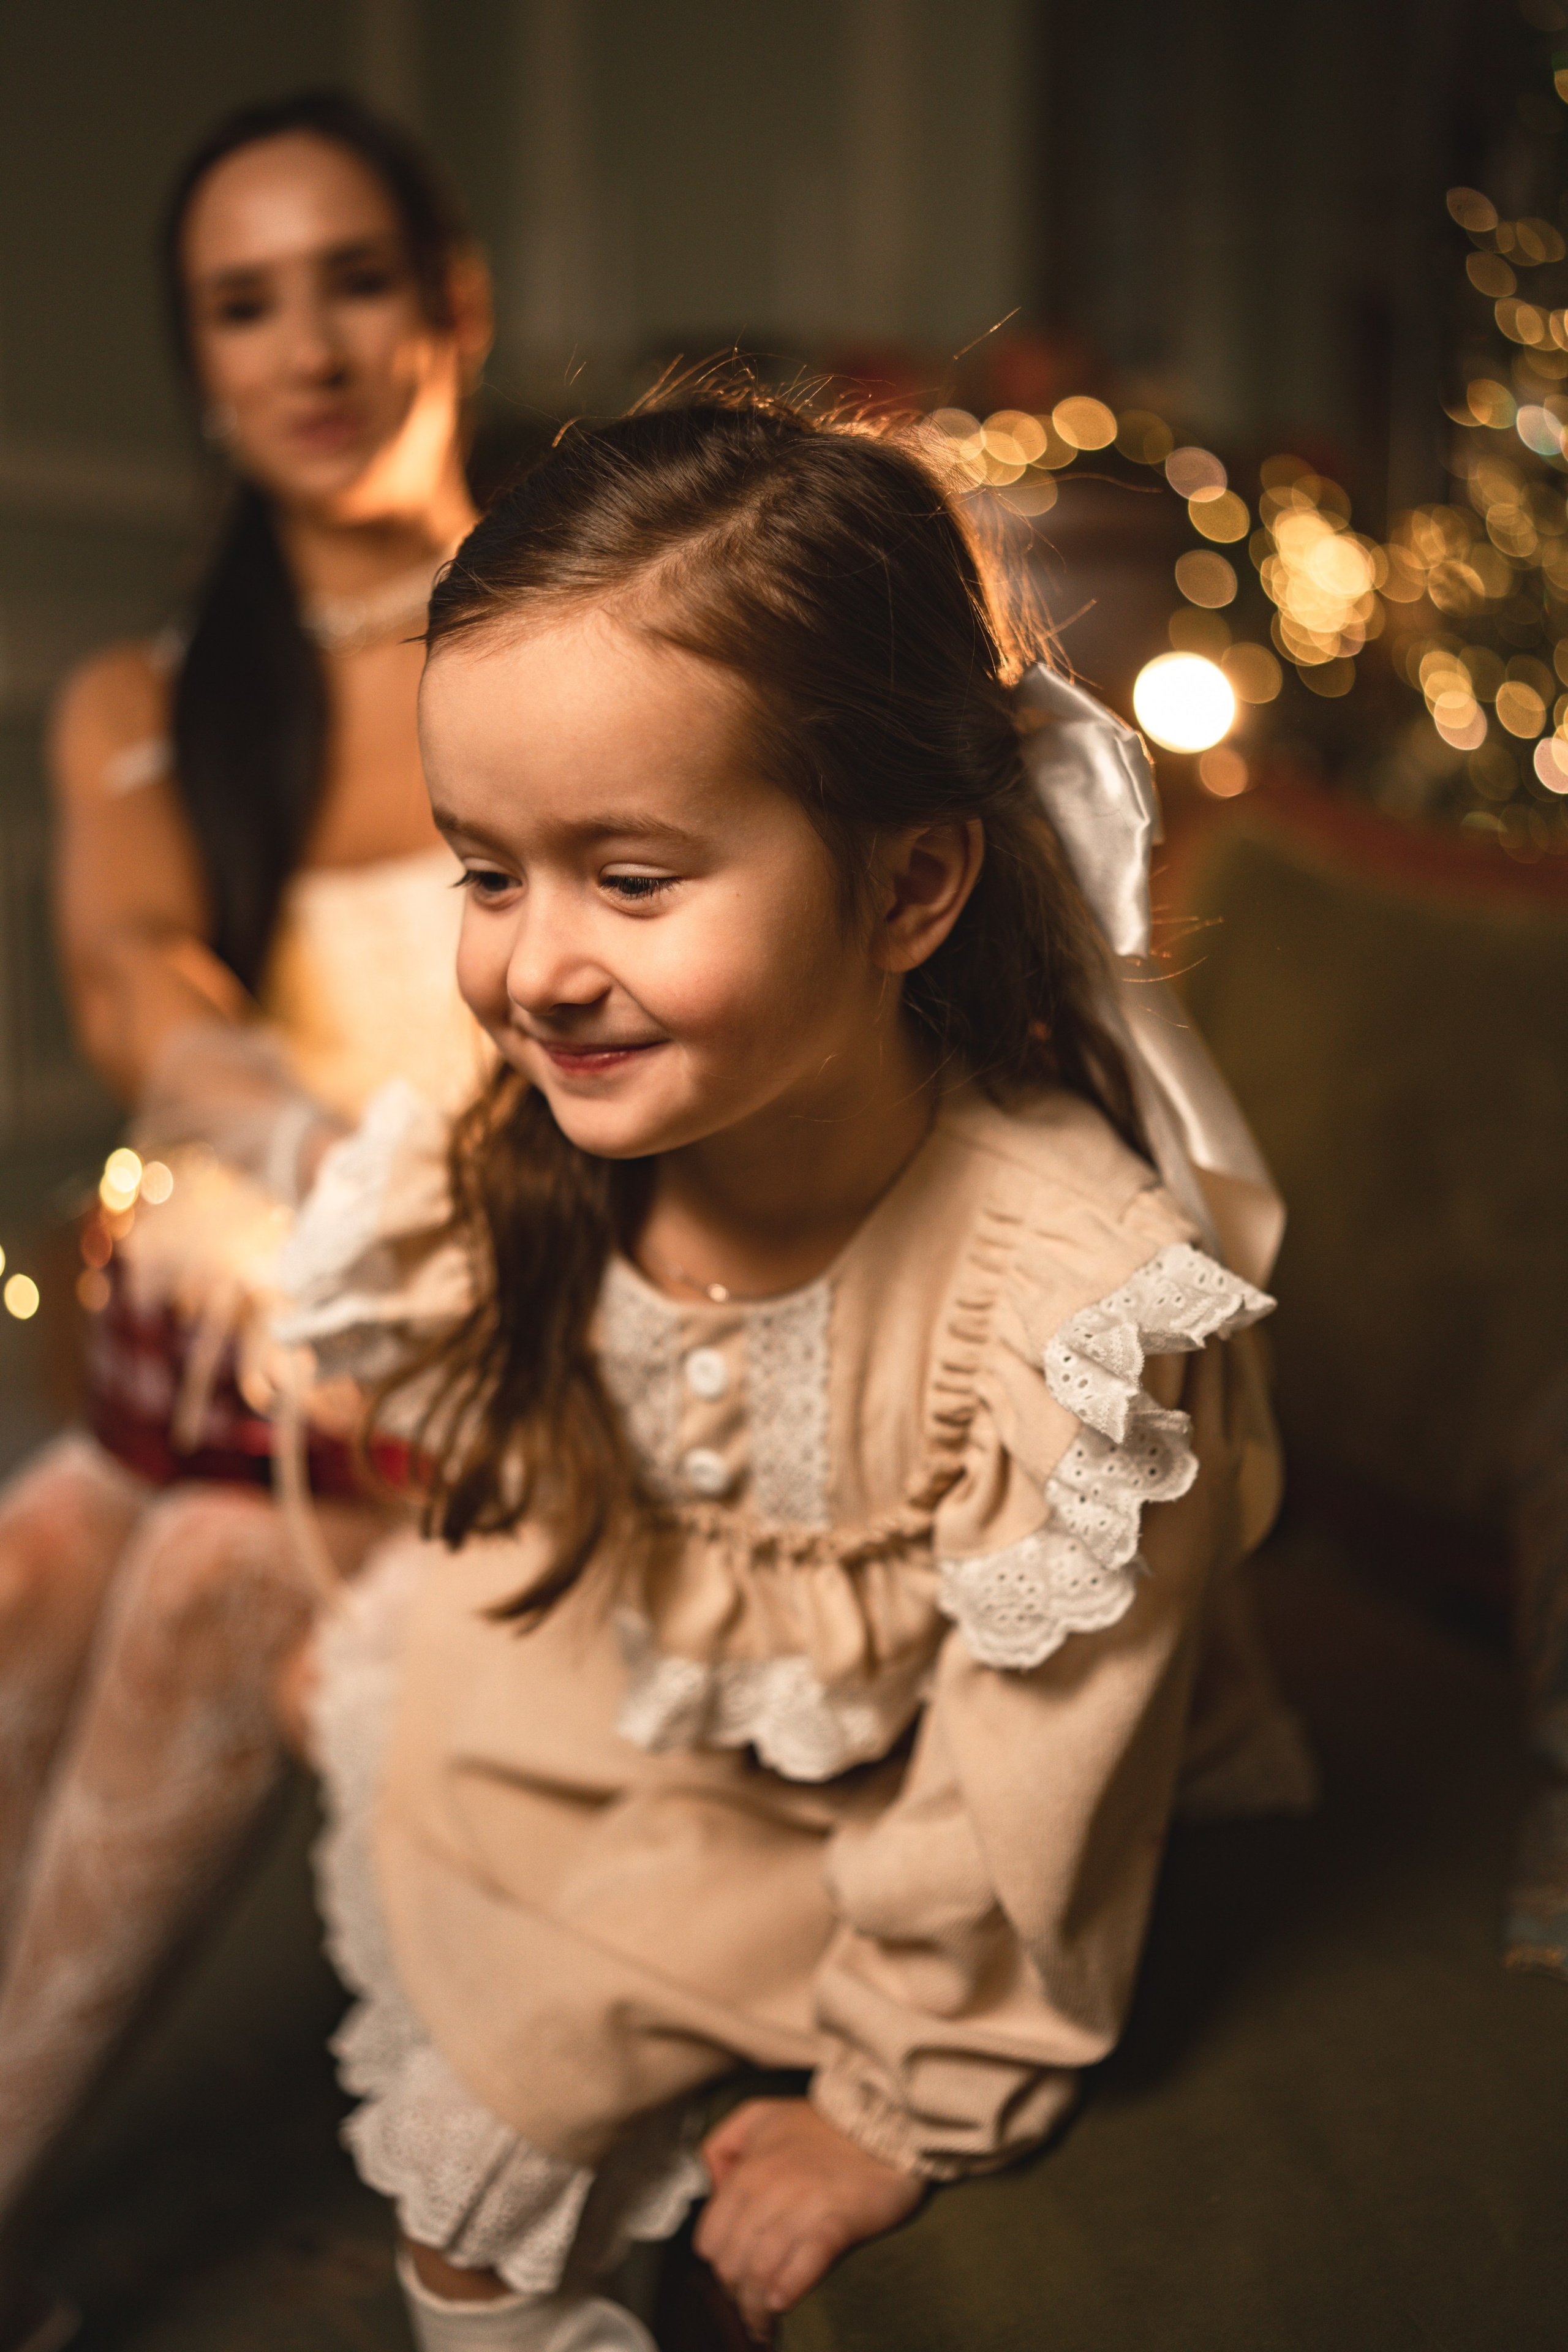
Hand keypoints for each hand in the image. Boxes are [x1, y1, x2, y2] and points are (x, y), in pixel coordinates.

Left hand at [695, 2098, 923, 2340]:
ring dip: (758, 2307)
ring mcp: (805, 2207)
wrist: (888, 2121)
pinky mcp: (839, 2223)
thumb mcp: (759, 2116)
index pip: (711, 2239)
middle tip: (749, 2303)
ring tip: (764, 2322)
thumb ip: (723, 2144)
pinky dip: (788, 2288)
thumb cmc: (823, 2124)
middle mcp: (770, 2189)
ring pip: (762, 2271)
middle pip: (732, 2263)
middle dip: (736, 2292)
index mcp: (749, 2170)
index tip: (732, 2275)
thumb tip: (712, 2184)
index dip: (719, 2263)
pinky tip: (781, 2301)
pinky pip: (805, 2263)